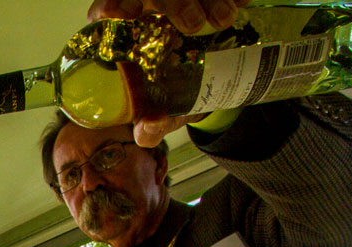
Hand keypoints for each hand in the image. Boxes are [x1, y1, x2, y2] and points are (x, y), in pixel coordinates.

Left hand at [86, 0, 249, 146]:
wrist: (206, 92)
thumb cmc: (171, 102)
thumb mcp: (161, 119)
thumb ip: (149, 129)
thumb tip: (150, 125)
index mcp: (125, 37)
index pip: (107, 8)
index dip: (109, 5)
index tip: (125, 13)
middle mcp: (147, 10)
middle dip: (176, 3)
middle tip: (194, 25)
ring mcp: (177, 2)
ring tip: (225, 20)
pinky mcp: (204, 0)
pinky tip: (244, 2)